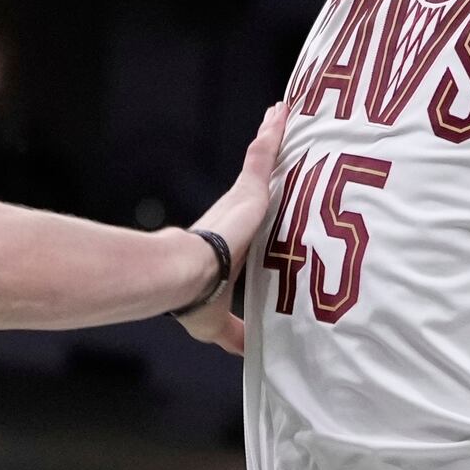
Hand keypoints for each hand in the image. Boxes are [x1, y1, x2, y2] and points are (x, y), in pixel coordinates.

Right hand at [176, 102, 288, 355]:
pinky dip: (274, 131)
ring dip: (272, 138)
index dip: (252, 218)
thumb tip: (249, 359)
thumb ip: (237, 336)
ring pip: (262, 161)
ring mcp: (243, 200)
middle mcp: (236, 218)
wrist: (185, 276)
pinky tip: (283, 109)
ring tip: (284, 112)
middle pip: (258, 182)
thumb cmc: (197, 299)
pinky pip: (264, 152)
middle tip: (280, 136)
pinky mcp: (250, 188)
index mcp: (229, 246)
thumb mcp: (222, 323)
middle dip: (267, 162)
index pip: (244, 228)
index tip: (258, 209)